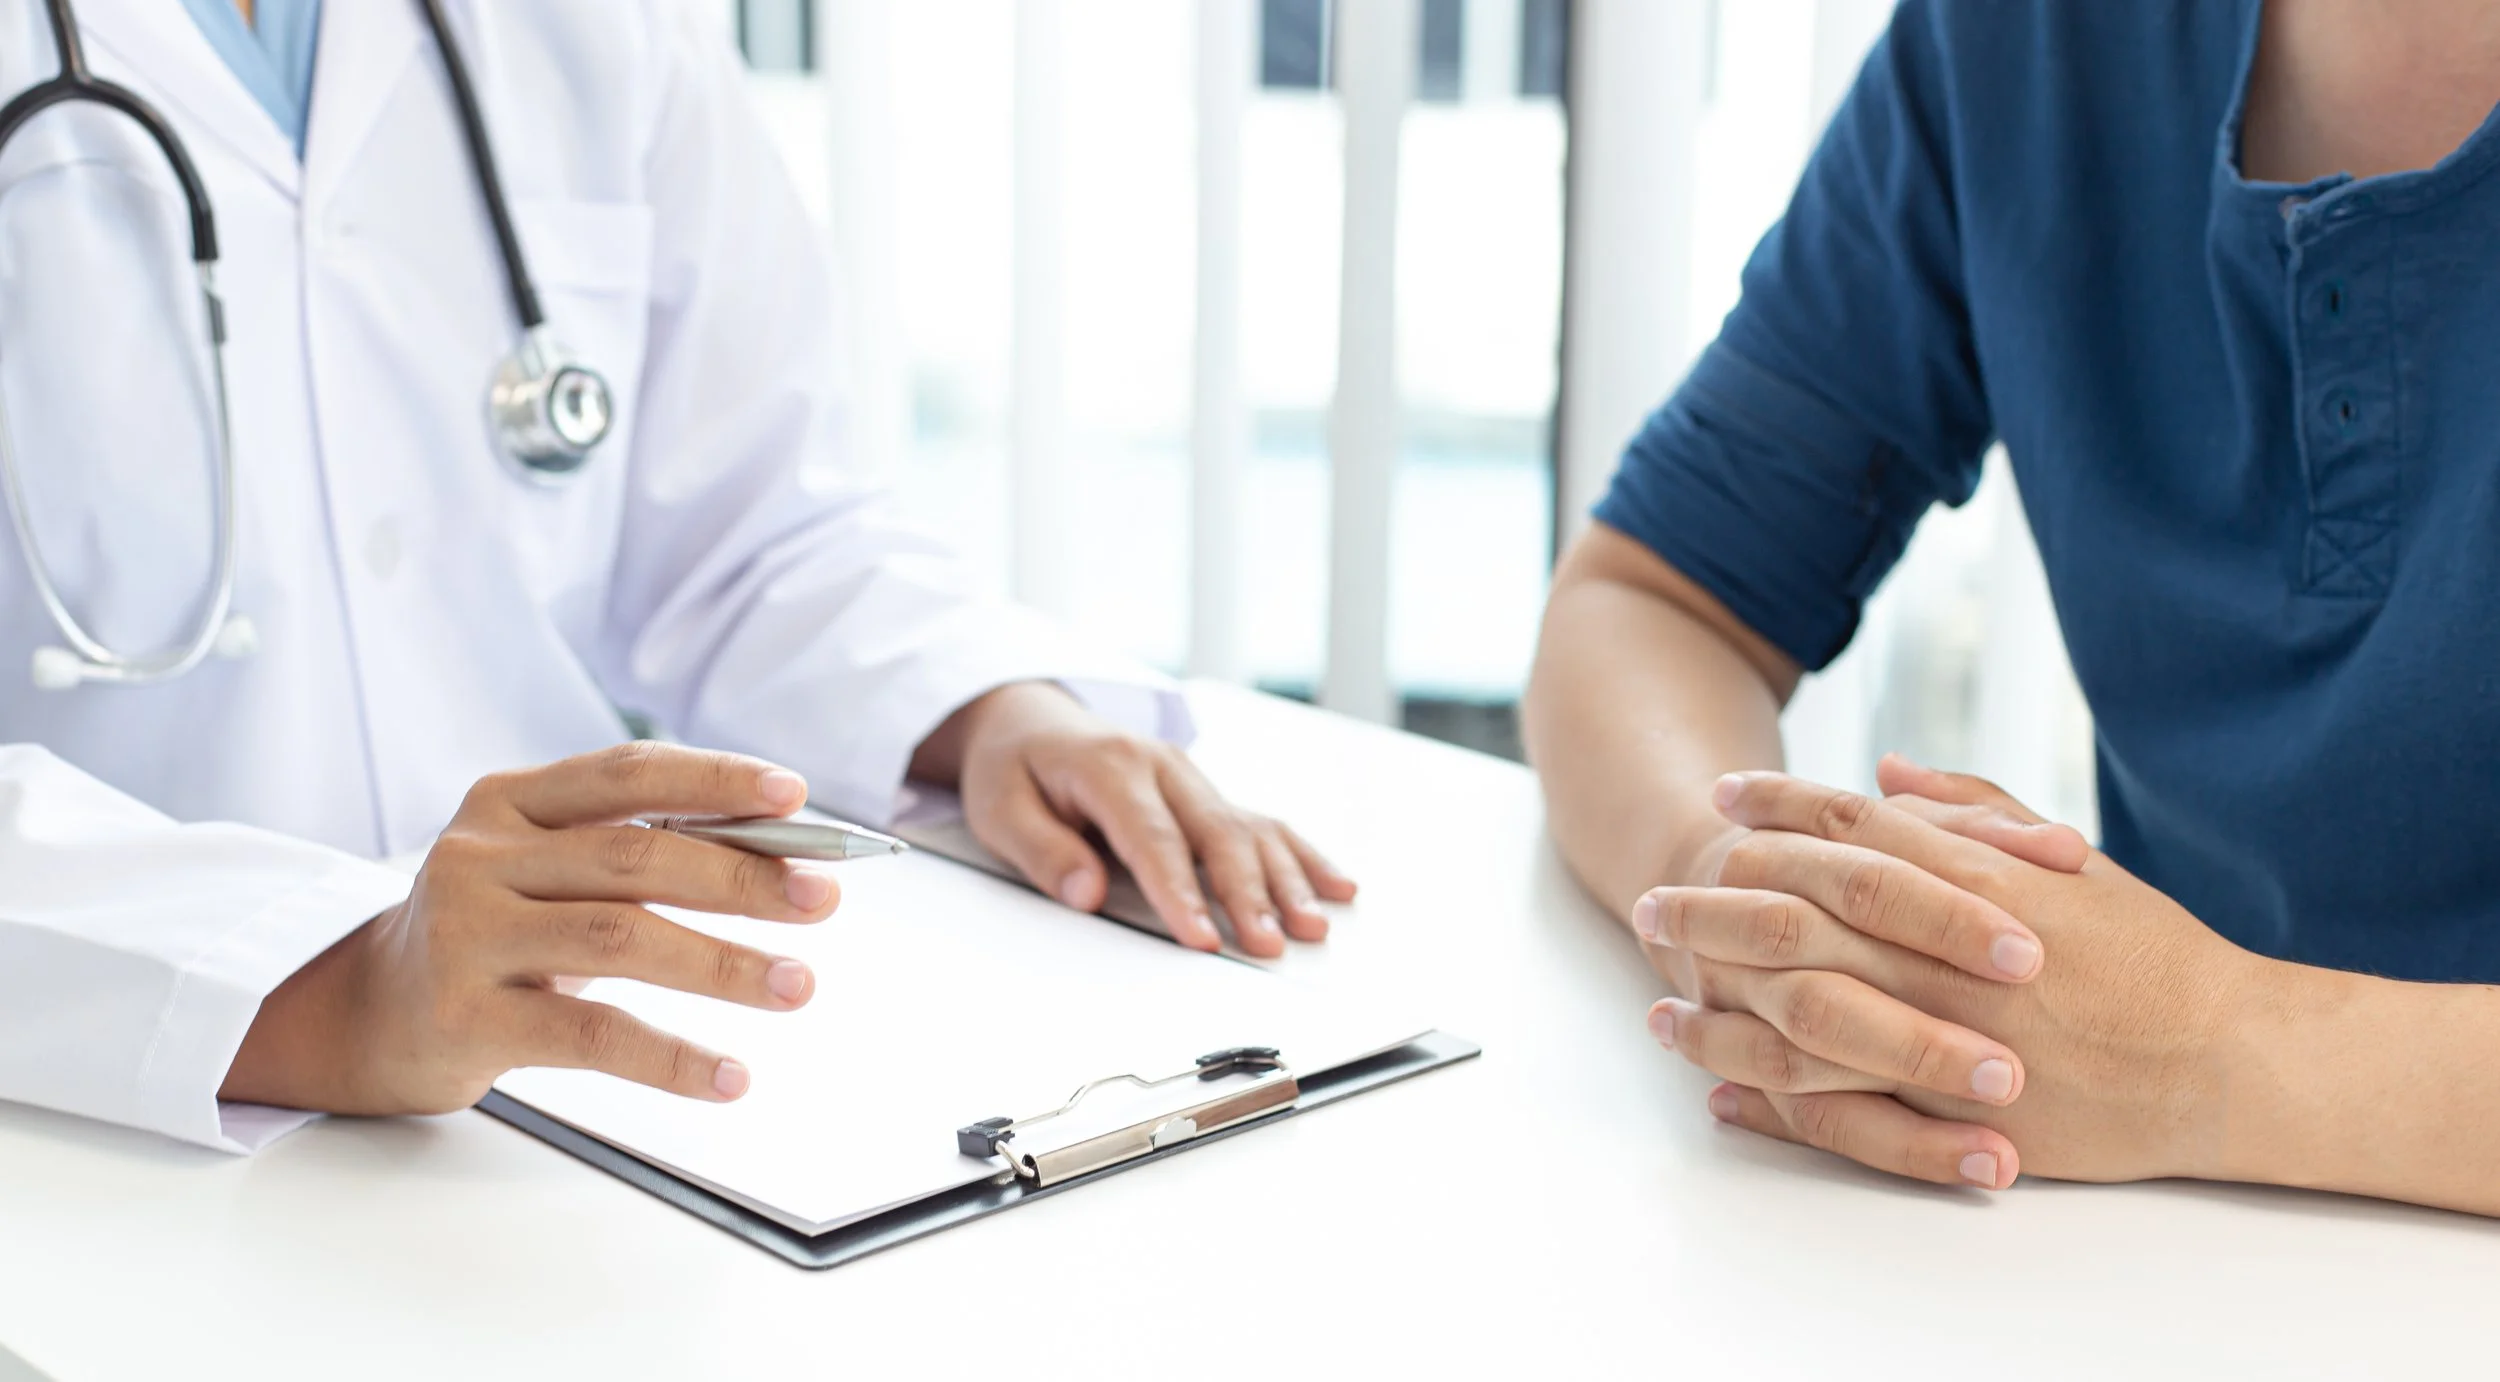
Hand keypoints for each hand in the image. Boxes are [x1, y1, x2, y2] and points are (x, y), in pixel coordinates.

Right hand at [221, 744, 841, 1115]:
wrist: (366, 1018)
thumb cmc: (490, 938)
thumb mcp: (547, 876)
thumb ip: (637, 854)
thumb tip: (780, 861)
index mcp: (507, 802)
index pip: (626, 773)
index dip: (715, 779)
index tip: (796, 795)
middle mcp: (478, 857)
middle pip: (634, 855)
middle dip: (743, 877)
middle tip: (823, 899)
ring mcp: (465, 935)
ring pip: (620, 937)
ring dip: (724, 964)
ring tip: (797, 986)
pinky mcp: (463, 1017)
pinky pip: (590, 1033)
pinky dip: (671, 1056)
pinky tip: (728, 1075)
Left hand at [914, 682, 1354, 955]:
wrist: (1032, 720)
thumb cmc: (1015, 767)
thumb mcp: (999, 807)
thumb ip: (1043, 851)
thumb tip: (1088, 893)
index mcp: (1111, 767)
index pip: (1152, 838)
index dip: (1179, 891)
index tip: (1200, 938)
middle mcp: (1164, 767)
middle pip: (1216, 834)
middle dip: (1246, 893)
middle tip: (1267, 944)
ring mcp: (1192, 780)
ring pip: (1251, 828)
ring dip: (1285, 880)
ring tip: (1311, 926)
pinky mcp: (1207, 795)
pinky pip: (1263, 823)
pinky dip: (1302, 855)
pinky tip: (1336, 885)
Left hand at [1669, 758, 2259, 1188]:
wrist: (2227, 1061)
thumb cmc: (2152, 954)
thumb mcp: (2066, 861)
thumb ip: (1971, 811)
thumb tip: (1886, 768)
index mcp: (1975, 885)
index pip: (1852, 830)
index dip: (1779, 807)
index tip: (1724, 795)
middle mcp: (1947, 958)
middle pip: (1800, 918)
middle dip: (1716, 906)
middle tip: (1654, 898)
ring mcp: (1944, 1040)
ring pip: (1800, 1019)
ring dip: (1722, 1011)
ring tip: (1658, 1003)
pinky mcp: (1952, 1115)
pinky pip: (1839, 1109)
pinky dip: (1771, 1102)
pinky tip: (1719, 1092)